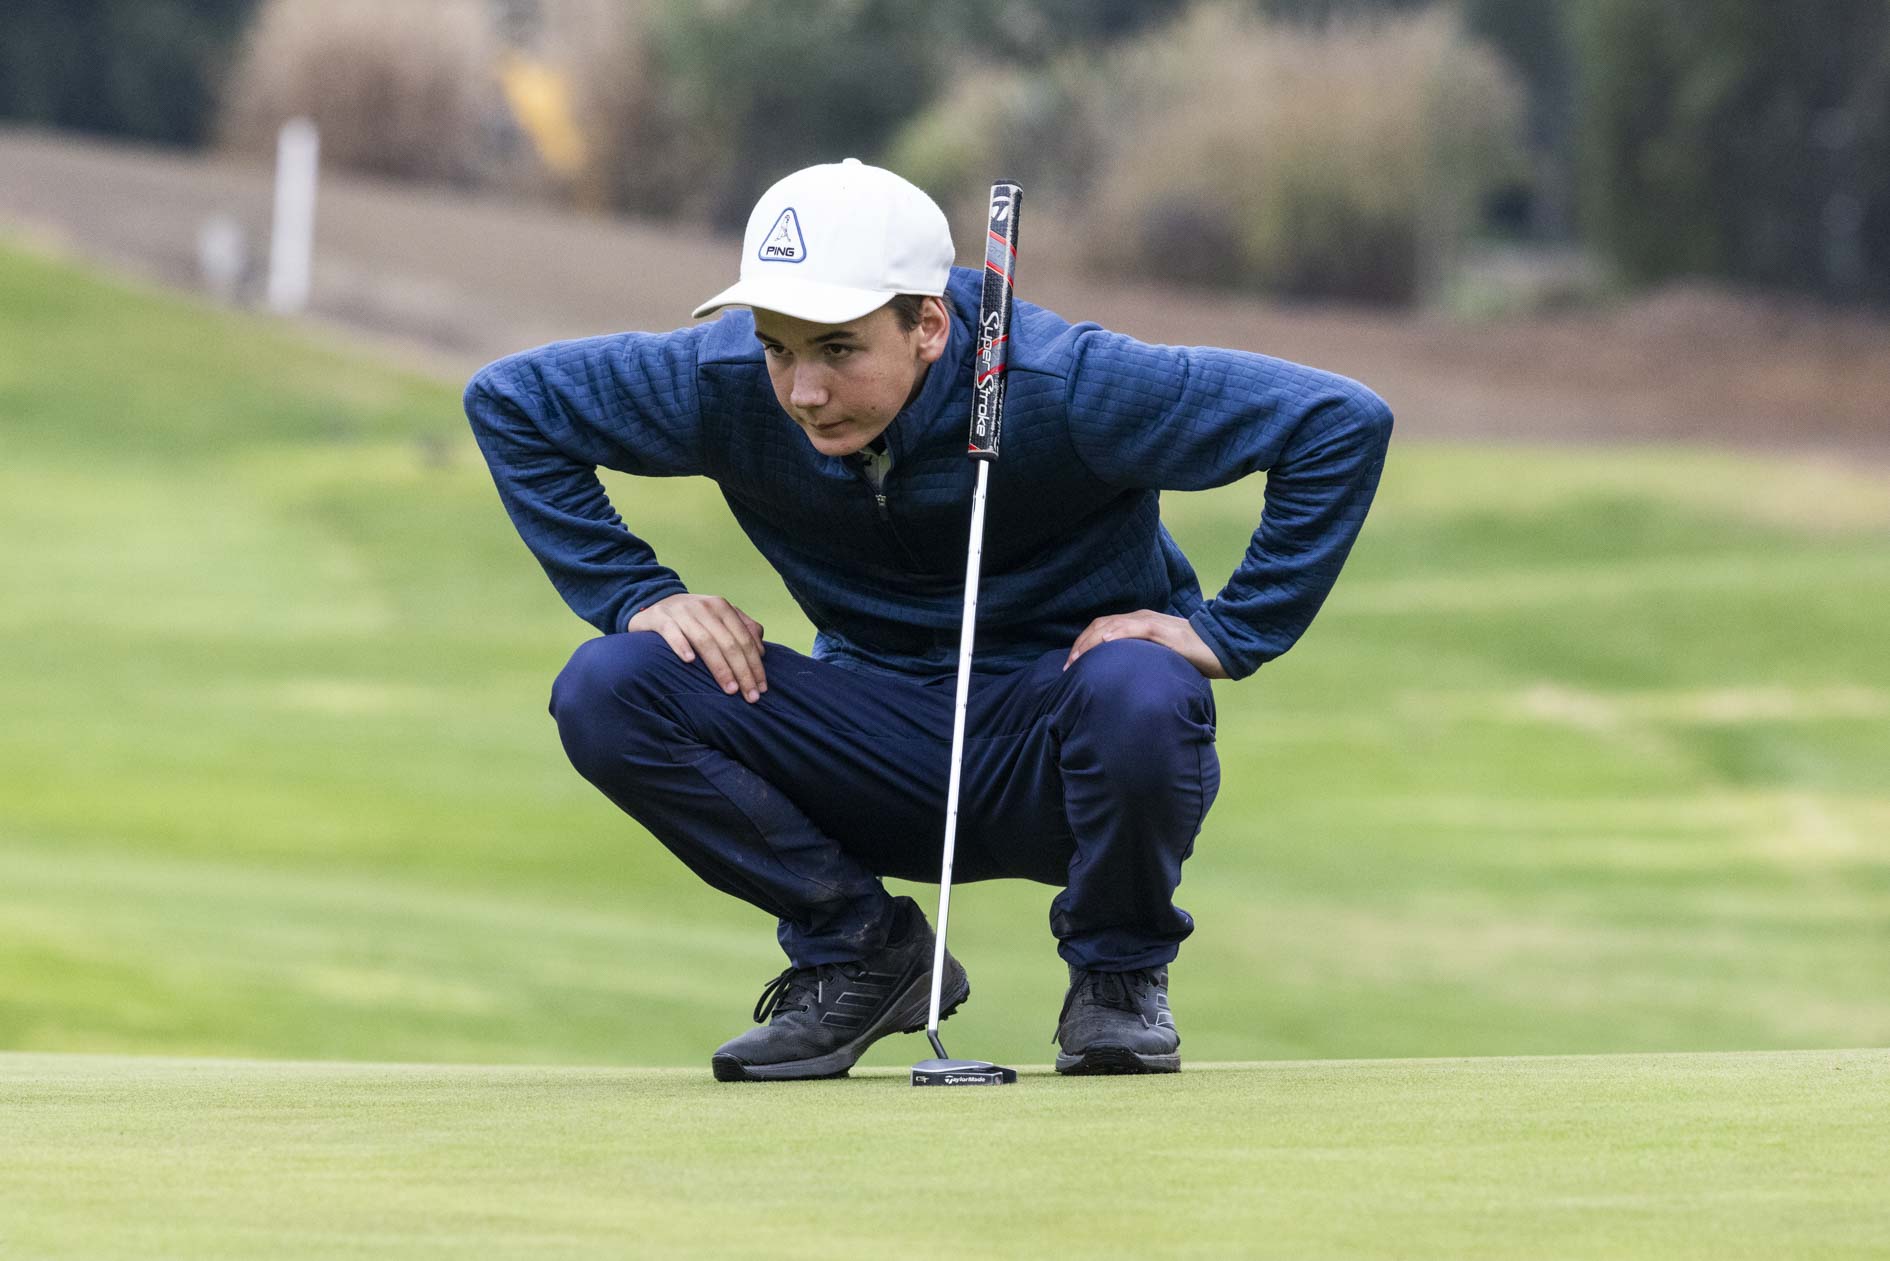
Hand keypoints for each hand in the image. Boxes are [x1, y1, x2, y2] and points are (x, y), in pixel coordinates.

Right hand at [627, 594, 767, 701]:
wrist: (655, 604)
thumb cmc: (693, 619)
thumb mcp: (718, 618)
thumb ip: (742, 629)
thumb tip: (761, 651)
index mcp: (722, 607)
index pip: (744, 639)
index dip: (755, 664)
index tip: (761, 688)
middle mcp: (704, 607)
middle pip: (728, 643)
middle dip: (743, 672)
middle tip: (751, 696)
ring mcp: (681, 611)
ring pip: (705, 641)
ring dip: (720, 667)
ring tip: (730, 689)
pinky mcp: (660, 618)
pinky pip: (671, 632)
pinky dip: (681, 645)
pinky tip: (689, 661)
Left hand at [1064, 610, 1228, 679]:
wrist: (1221, 645)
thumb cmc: (1192, 655)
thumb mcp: (1160, 658)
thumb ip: (1142, 662)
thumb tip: (1123, 681)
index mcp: (1138, 624)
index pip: (1101, 629)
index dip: (1083, 644)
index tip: (1071, 665)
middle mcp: (1139, 619)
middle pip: (1100, 626)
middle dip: (1080, 645)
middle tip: (1067, 667)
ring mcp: (1149, 622)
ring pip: (1111, 625)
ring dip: (1090, 642)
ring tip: (1077, 659)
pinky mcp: (1161, 629)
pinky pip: (1133, 629)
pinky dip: (1116, 634)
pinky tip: (1104, 643)